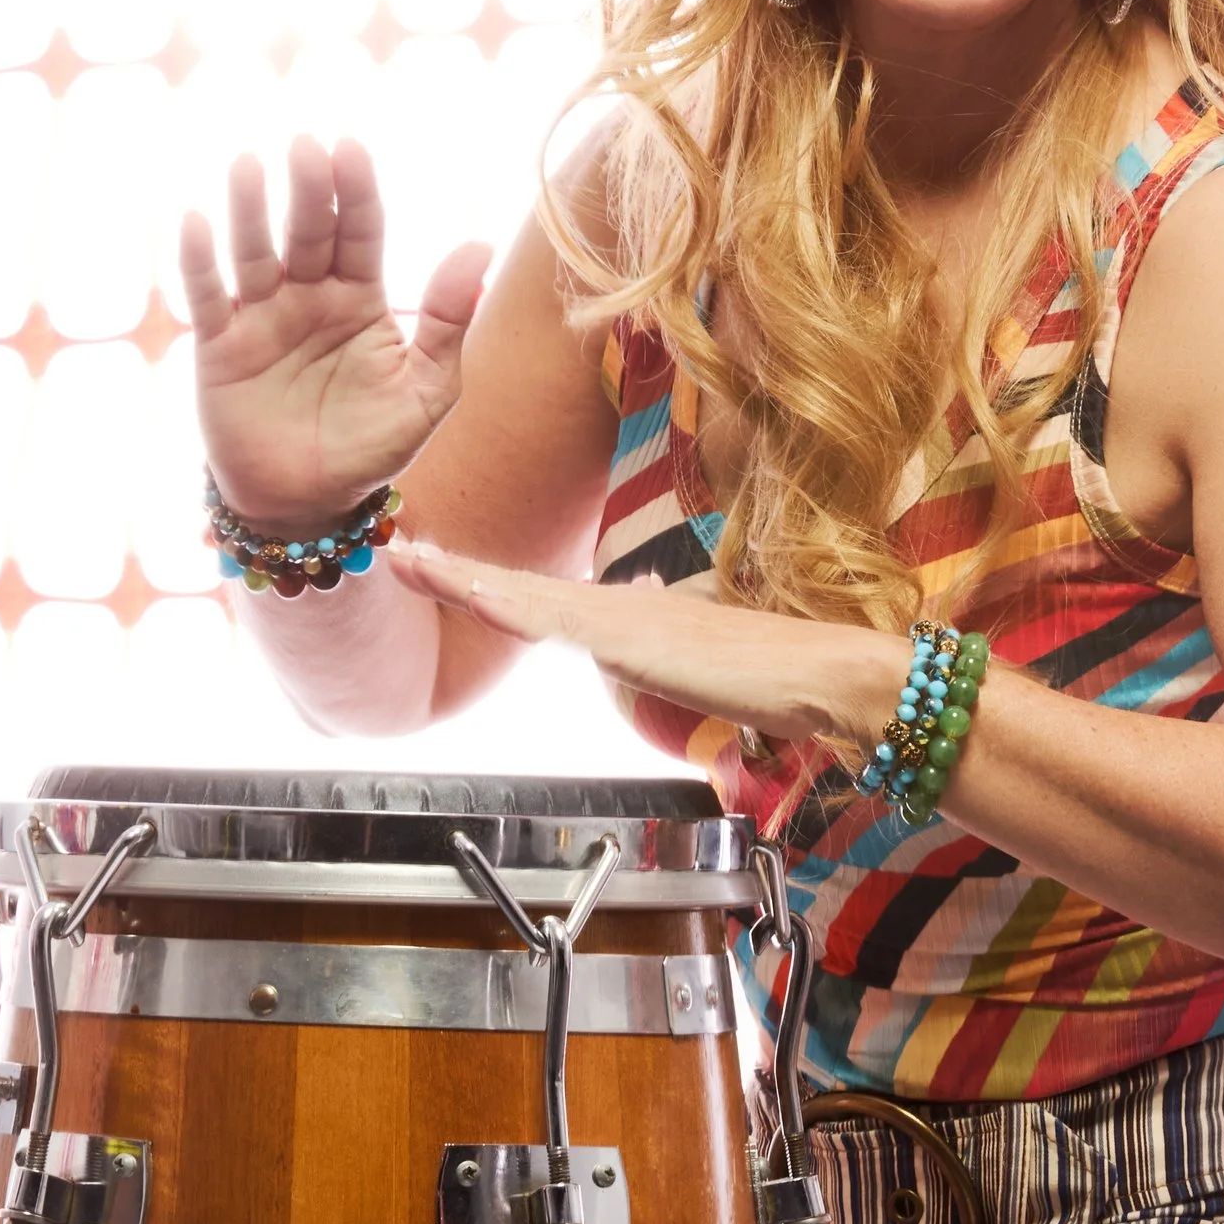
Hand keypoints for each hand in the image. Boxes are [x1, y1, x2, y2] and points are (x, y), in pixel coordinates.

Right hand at [179, 137, 489, 534]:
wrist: (309, 504)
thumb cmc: (373, 447)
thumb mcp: (426, 390)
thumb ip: (448, 321)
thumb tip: (478, 245)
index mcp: (359, 298)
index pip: (360, 233)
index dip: (355, 193)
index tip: (350, 149)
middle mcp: (308, 297)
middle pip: (306, 232)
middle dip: (305, 190)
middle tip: (303, 146)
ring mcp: (261, 318)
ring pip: (254, 253)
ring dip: (249, 210)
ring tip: (248, 165)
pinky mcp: (220, 347)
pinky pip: (209, 297)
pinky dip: (200, 261)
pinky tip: (197, 222)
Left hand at [388, 543, 904, 751]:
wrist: (826, 674)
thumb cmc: (773, 674)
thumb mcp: (696, 659)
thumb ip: (659, 637)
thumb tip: (640, 603)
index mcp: (627, 616)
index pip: (540, 597)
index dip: (486, 581)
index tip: (436, 567)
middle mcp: (619, 608)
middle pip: (519, 588)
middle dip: (455, 570)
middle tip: (397, 549)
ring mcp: (625, 621)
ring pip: (527, 597)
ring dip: (465, 580)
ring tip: (410, 562)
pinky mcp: (637, 640)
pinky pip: (559, 623)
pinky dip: (511, 605)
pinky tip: (474, 594)